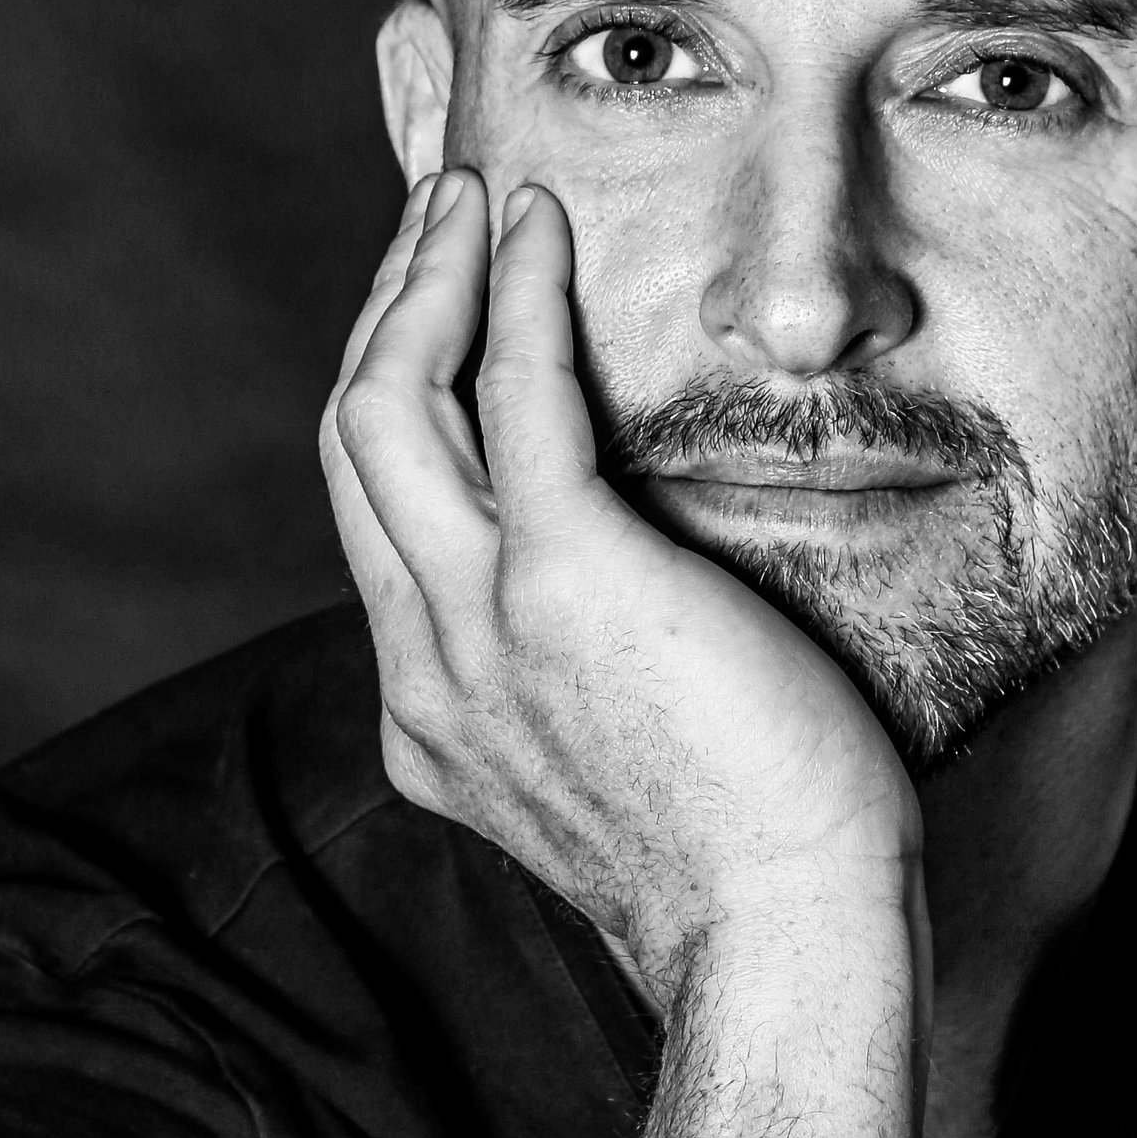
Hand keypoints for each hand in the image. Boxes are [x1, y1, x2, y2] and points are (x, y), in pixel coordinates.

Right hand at [322, 170, 921, 1001]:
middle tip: (434, 221)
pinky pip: (511, 397)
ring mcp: (477, 628)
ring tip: (469, 196)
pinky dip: (515, 293)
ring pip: (388, 409)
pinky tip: (537, 224)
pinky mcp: (563, 582)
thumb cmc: (754, 868)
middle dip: (385, 314)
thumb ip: (591, 695)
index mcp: (435, 723)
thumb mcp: (628, 774)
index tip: (433, 320)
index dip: (397, 402)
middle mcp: (429, 671)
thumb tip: (650, 628)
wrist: (783, 940)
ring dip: (426, 280)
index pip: (380, 527)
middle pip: (353, 449)